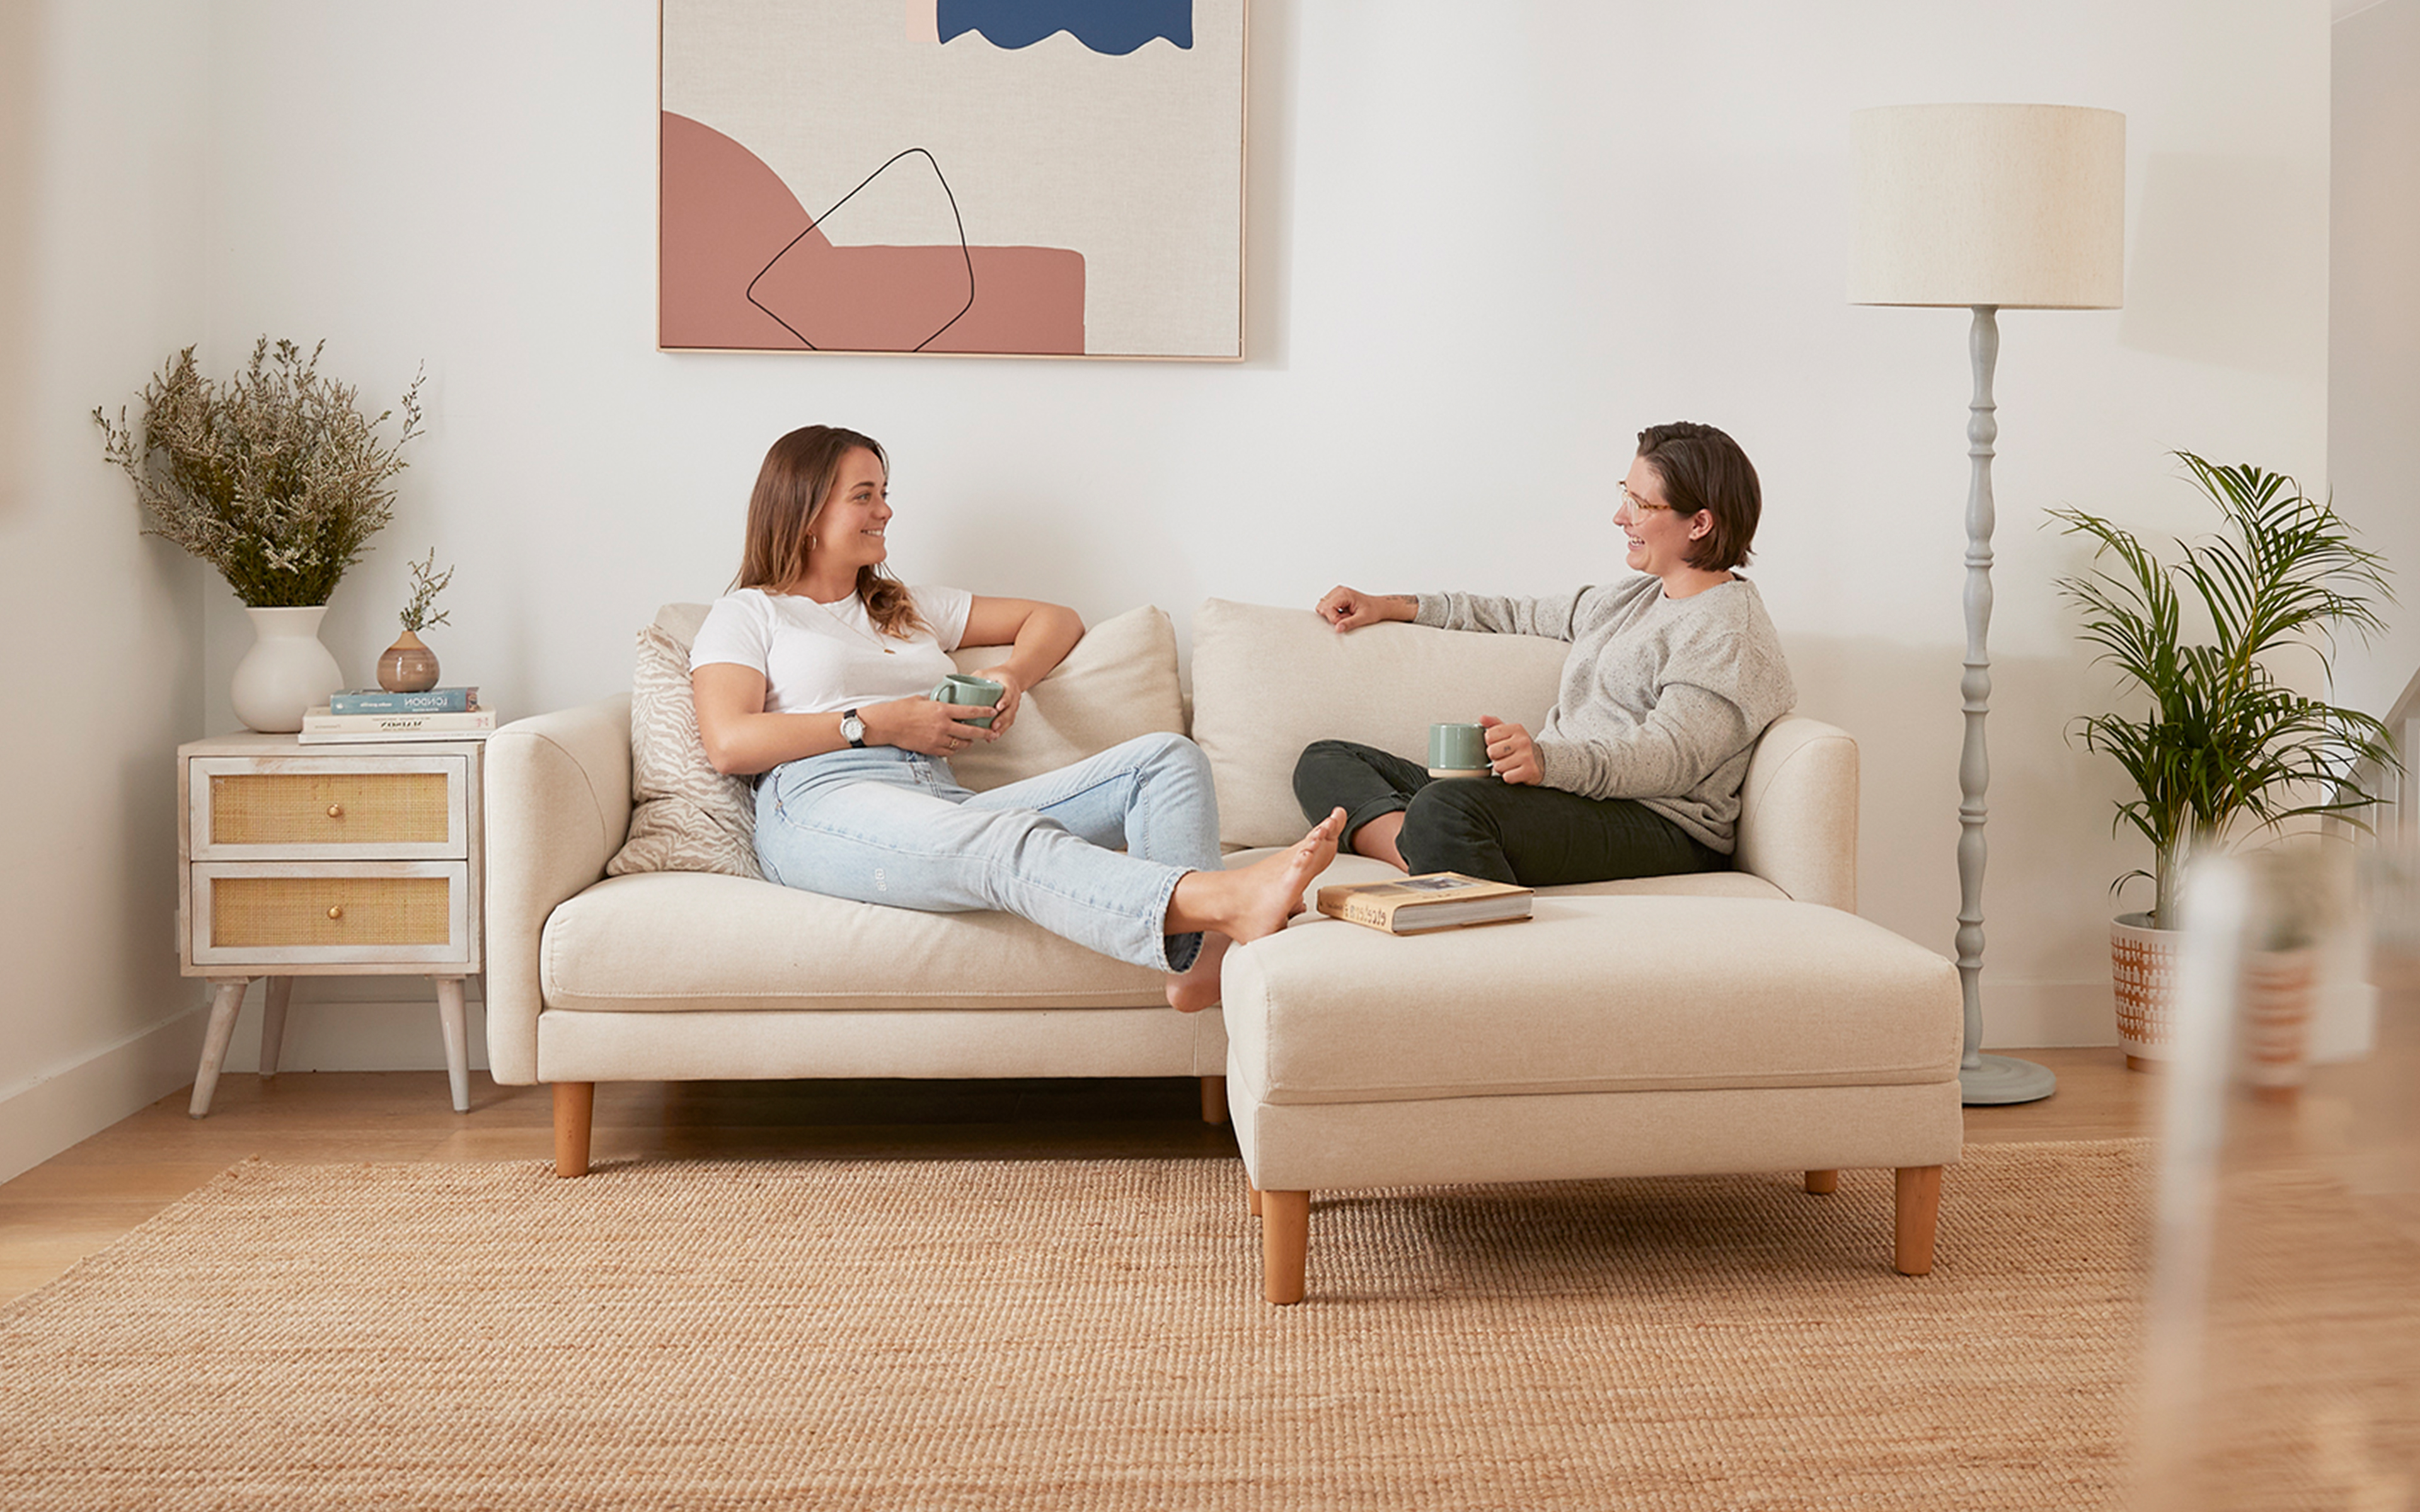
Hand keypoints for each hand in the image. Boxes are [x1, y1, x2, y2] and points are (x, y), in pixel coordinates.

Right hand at [865, 697, 1000, 757]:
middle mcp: (943, 726)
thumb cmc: (901, 709)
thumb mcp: (922, 700)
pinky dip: (954, 749)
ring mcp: (938, 739)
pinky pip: (949, 752)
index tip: (993, 712)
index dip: (984, 712)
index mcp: (942, 710)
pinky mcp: (931, 749)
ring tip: (971, 740)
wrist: (887, 725)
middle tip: (991, 733)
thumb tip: (944, 703)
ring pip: (961, 744)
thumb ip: (936, 703)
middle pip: (971, 732)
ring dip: (968, 742)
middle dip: (984, 733)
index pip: (970, 712)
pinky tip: (955, 746)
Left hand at [968, 665, 1028, 737]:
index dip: (1004, 701)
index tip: (998, 707)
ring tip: (993, 735)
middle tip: (994, 726)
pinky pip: (1007, 723)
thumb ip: (972, 679)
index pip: (1008, 693)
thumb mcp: (984, 673)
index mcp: (1008, 685)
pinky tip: (993, 736)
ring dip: (1002, 728)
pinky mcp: (1010, 713)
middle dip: (1002, 720)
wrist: (1010, 677)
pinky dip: (1001, 730)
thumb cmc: (996, 675)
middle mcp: (1013, 696)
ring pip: (1010, 719)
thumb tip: (954, 686)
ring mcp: (1013, 706)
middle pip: (1010, 710)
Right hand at [1315, 586, 1412, 632]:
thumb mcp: (1363, 618)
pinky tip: (1344, 613)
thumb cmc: (1374, 610)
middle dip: (1331, 616)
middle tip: (1346, 617)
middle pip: (1322, 606)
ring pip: (1322, 606)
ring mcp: (1337, 593)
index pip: (1327, 607)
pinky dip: (1333, 613)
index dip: (1334, 618)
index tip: (1346, 620)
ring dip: (1332, 615)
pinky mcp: (1336, 597)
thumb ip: (1350, 623)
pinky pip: (1326, 606)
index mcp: (1344, 593)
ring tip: (1346, 615)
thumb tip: (1337, 629)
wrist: (1379, 606)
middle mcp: (1339, 590)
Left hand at [1479, 716, 1540, 784]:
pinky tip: (1515, 771)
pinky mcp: (1529, 770)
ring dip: (1502, 768)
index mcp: (1516, 729)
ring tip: (1511, 764)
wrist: (1541, 760)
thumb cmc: (1522, 747)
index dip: (1491, 743)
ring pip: (1498, 766)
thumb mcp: (1510, 732)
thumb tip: (1482, 718)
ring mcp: (1527, 756)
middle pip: (1491, 751)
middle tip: (1505, 756)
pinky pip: (1507, 777)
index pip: (1489, 735)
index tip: (1499, 744)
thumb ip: (1494, 724)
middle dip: (1495, 757)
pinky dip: (1509, 777)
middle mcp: (1523, 741)